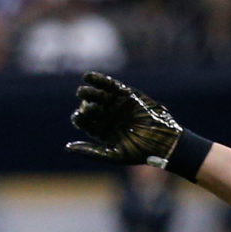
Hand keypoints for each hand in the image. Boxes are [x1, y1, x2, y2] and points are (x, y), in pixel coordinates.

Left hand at [65, 72, 184, 165]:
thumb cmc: (139, 152)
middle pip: (90, 108)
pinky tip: (88, 76)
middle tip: (88, 107)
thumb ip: (91, 151)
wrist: (163, 142)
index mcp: (101, 131)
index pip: (84, 123)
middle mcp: (107, 117)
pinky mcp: (127, 95)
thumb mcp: (112, 155)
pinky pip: (111, 85)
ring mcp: (116, 105)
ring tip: (83, 90)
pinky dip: (100, 80)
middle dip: (86, 105)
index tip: (79, 117)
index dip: (80, 118)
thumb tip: (67, 147)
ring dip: (89, 92)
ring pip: (98, 96)